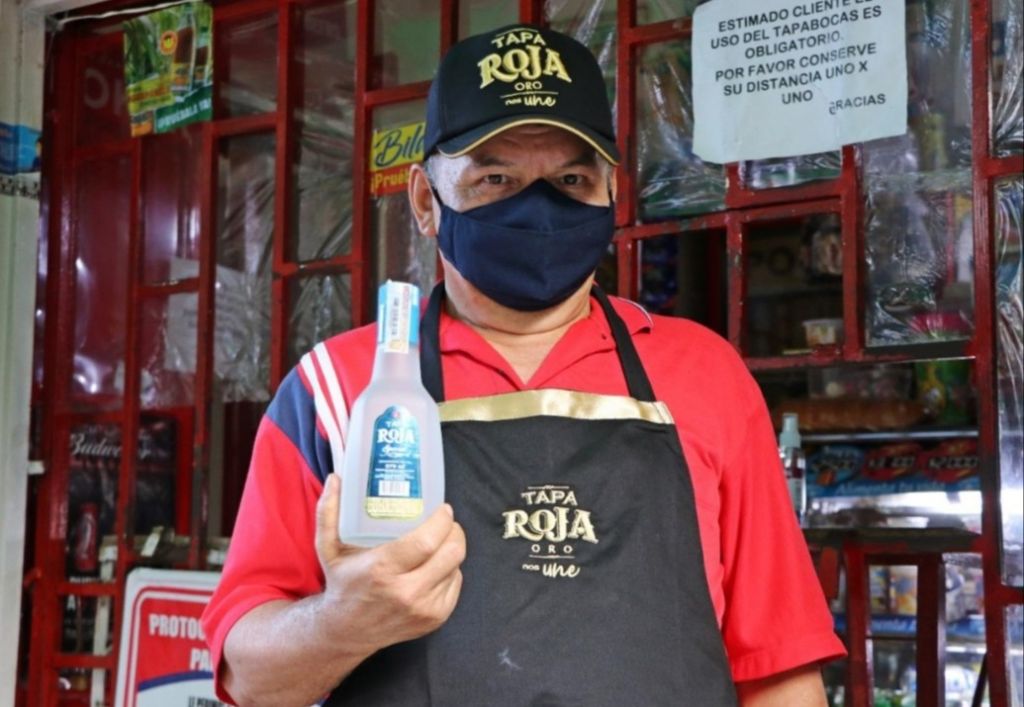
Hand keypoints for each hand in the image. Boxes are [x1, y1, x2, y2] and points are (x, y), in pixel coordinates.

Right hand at [314, 474, 465, 654]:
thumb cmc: (341, 584)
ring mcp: (423, 610)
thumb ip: (328, 512)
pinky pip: (455, 585)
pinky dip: (450, 570)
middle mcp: (406, 593)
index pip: (427, 541)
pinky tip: (436, 564)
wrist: (345, 632)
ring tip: (440, 540)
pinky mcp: (434, 620)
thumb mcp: (328, 548)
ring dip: (452, 550)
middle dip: (454, 531)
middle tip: (446, 522)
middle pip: (451, 553)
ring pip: (456, 567)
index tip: (443, 510)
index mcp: (382, 570)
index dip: (442, 520)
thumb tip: (335, 479)